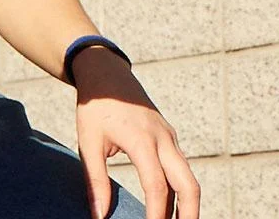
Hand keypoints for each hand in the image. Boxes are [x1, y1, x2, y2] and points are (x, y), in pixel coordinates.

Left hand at [73, 47, 199, 218]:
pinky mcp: (167, 136)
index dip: (156, 215)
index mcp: (143, 140)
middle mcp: (163, 138)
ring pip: (187, 175)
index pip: (157, 185)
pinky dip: (178, 190)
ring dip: (187, 204)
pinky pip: (178, 167)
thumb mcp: (89, 144)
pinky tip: (171, 208)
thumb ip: (96, 182)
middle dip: (190, 212)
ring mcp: (169, 136)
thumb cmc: (95, 108)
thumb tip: (100, 217)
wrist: (108, 75)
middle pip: (187, 182)